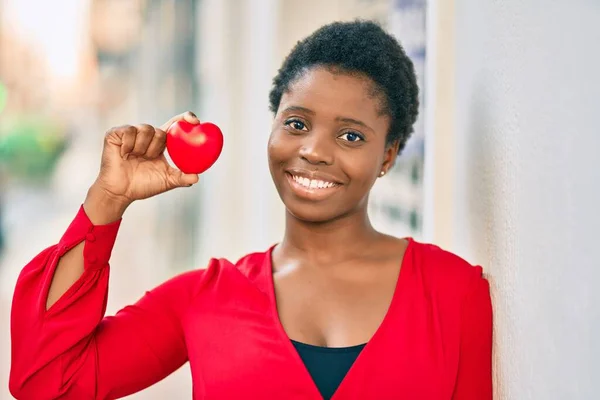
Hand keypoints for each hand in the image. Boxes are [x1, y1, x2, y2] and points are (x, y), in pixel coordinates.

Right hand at [85, 112, 200, 221]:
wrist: (120, 192)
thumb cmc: (143, 186)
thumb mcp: (166, 181)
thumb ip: (182, 177)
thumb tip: (197, 177)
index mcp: (160, 143)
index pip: (175, 124)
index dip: (185, 118)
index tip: (194, 120)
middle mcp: (147, 135)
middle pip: (160, 131)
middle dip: (156, 148)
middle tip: (148, 159)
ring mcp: (131, 133)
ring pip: (146, 129)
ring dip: (143, 147)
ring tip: (135, 158)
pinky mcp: (116, 133)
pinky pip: (129, 131)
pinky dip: (129, 145)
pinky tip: (124, 154)